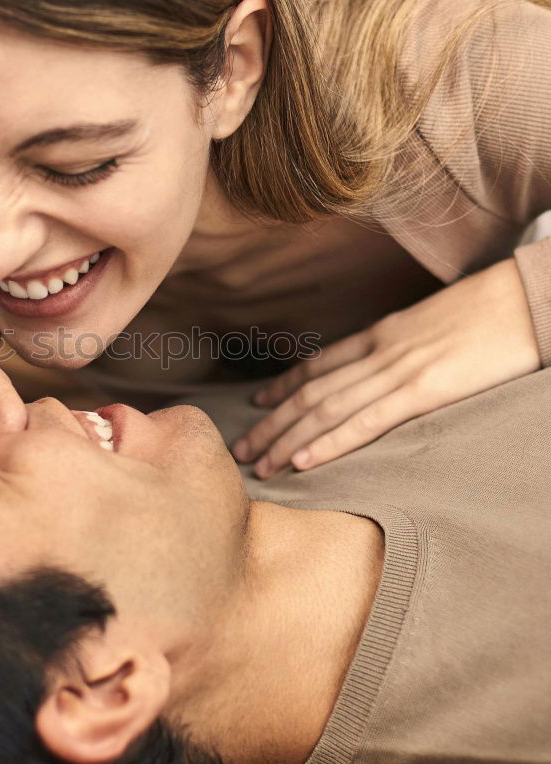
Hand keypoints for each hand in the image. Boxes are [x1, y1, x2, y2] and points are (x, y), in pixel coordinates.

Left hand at [232, 258, 540, 476]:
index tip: (259, 403)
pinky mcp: (424, 390)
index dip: (284, 385)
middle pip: (311, 392)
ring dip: (286, 440)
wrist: (528, 298)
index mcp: (383, 333)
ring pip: (326, 409)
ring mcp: (398, 370)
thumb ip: (407, 345)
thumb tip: (396, 365)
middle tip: (241, 450)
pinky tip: (303, 461)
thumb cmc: (494, 309)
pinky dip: (330, 443)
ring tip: (257, 465)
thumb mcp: (438, 324)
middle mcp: (379, 351)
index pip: (321, 364)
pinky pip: (366, 422)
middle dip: (272, 423)